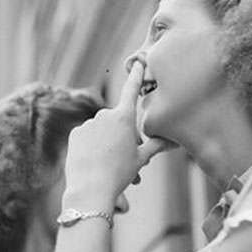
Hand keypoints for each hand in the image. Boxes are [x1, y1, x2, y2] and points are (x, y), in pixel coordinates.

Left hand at [63, 62, 172, 206]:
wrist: (91, 189)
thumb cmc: (120, 173)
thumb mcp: (141, 158)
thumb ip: (157, 145)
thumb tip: (176, 142)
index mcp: (124, 118)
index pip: (132, 91)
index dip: (136, 76)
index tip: (138, 63)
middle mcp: (105, 115)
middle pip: (119, 122)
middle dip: (125, 137)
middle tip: (131, 160)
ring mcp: (88, 124)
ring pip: (103, 132)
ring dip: (109, 144)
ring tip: (113, 166)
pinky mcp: (76, 134)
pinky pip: (88, 137)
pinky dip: (93, 147)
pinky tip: (96, 162)